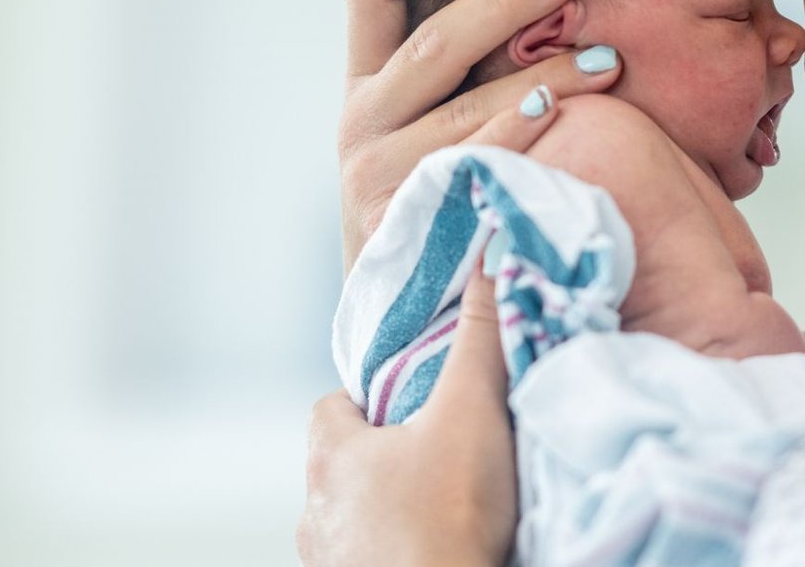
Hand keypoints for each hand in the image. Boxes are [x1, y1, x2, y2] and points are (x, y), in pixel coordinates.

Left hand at [299, 269, 514, 566]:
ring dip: (387, 509)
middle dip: (385, 457)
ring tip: (440, 508)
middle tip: (438, 454)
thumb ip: (479, 340)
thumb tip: (489, 267)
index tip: (414, 403)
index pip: (331, 407)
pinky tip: (432, 548)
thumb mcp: (472, 414)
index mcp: (331, 456)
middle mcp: (315, 511)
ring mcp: (328, 560)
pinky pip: (365, 560)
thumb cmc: (449, 517)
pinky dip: (392, 551)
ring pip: (353, 518)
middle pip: (345, 465)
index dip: (371, 400)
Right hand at [339, 0, 623, 265]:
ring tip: (607, 59)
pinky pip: (474, 168)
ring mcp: (379, 175)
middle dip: (505, 0)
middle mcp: (361, 123)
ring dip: (543, 76)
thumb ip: (459, 77)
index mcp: (367, 87)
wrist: (405, 325)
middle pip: (433, 41)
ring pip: (466, 106)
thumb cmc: (441, 209)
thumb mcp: (430, 135)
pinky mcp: (407, 221)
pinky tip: (562, 119)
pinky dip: (519, 139)